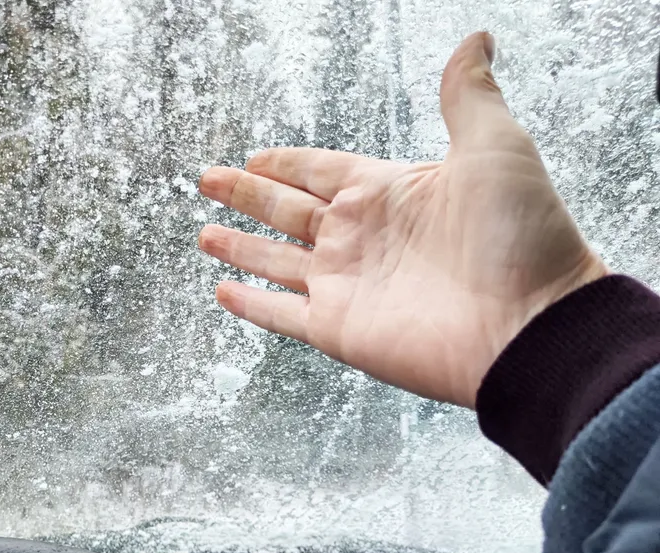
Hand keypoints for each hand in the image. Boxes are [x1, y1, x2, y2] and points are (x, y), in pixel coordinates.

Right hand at [197, 32, 607, 407]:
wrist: (532, 322)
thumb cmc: (522, 236)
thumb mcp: (494, 146)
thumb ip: (467, 96)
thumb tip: (475, 40)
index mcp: (387, 193)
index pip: (320, 171)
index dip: (286, 163)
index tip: (256, 155)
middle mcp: (360, 237)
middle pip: (286, 210)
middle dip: (246, 194)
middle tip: (210, 179)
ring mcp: (346, 285)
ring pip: (275, 261)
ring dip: (239, 246)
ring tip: (205, 233)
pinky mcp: (338, 328)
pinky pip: (281, 314)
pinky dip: (251, 304)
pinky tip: (224, 291)